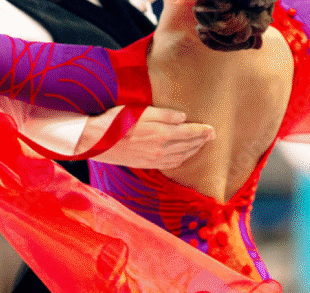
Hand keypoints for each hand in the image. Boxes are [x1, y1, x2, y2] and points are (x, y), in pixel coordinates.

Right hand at [77, 106, 214, 169]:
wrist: (97, 141)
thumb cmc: (116, 121)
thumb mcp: (140, 111)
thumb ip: (164, 114)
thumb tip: (183, 118)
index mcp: (161, 134)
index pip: (189, 133)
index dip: (202, 132)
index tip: (212, 130)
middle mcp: (161, 149)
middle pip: (188, 146)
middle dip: (201, 141)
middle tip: (212, 136)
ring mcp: (154, 159)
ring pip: (181, 156)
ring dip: (193, 150)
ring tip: (201, 145)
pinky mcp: (147, 164)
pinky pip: (171, 164)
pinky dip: (182, 159)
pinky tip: (184, 155)